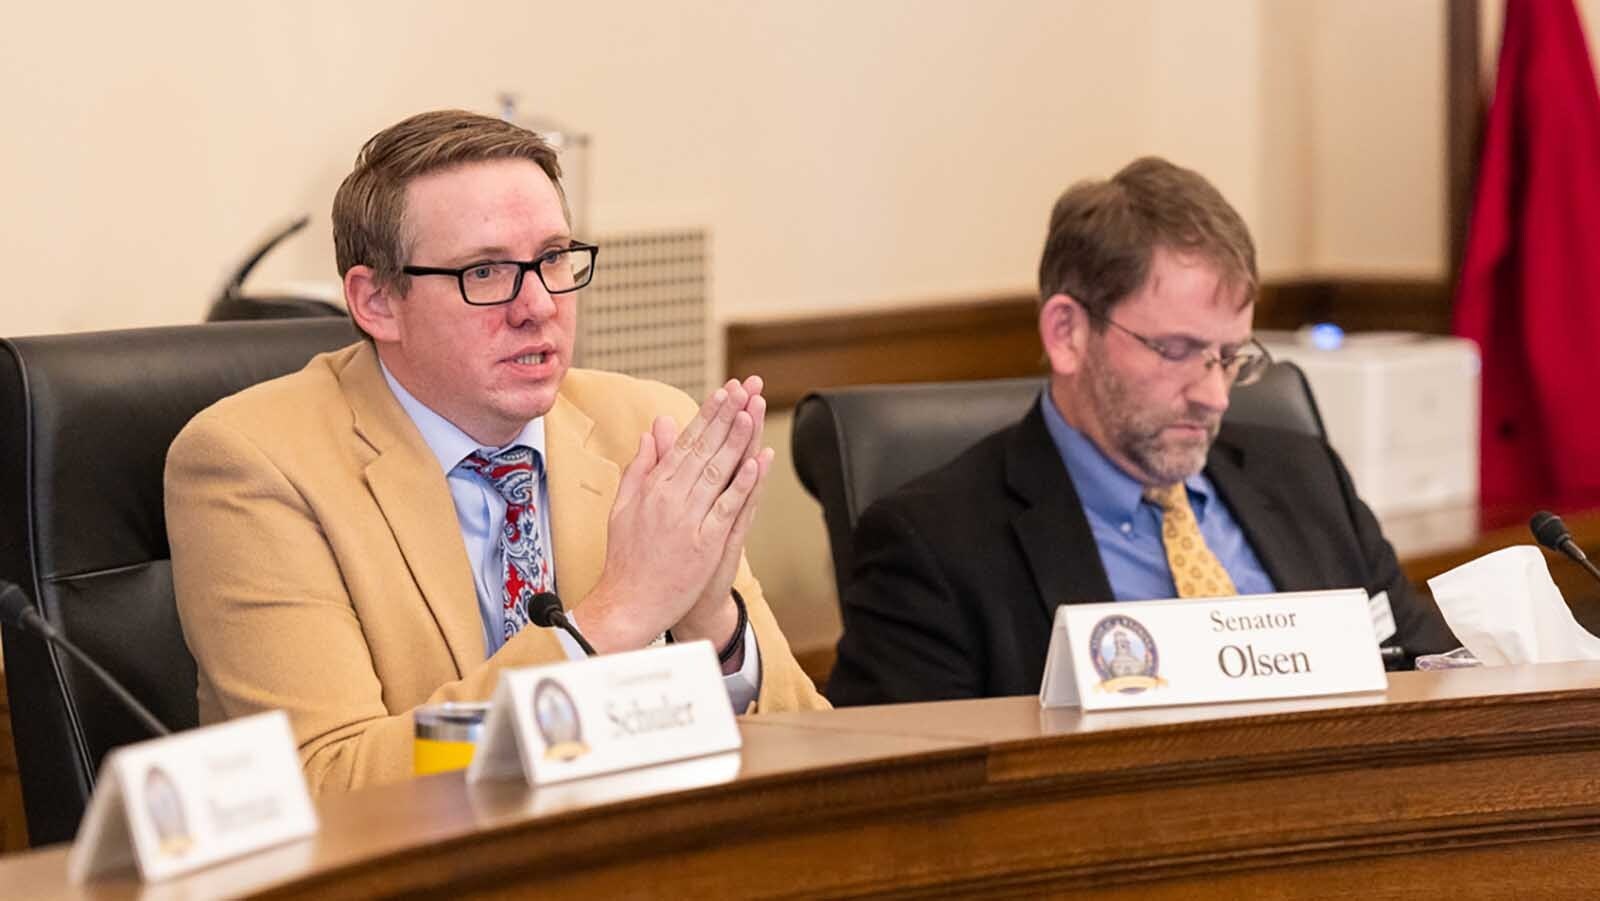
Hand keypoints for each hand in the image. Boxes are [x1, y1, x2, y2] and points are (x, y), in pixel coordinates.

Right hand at [579, 379, 765, 651]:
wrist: (628, 604)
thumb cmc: (627, 559)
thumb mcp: (623, 507)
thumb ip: (640, 468)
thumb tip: (652, 433)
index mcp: (653, 488)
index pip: (684, 442)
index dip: (706, 416)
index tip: (722, 393)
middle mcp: (670, 499)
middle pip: (703, 450)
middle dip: (725, 417)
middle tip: (744, 389)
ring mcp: (689, 520)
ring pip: (716, 472)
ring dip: (735, 440)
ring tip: (751, 412)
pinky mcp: (705, 543)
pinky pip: (727, 508)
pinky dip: (741, 484)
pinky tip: (755, 462)